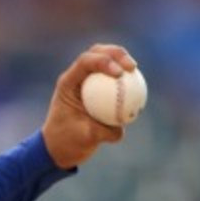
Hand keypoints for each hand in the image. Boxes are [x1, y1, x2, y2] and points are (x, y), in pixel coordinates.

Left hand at [41, 44, 136, 169]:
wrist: (61, 147)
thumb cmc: (68, 142)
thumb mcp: (84, 139)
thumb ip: (101, 133)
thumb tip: (120, 129)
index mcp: (68, 83)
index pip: (85, 62)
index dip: (103, 61)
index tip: (119, 73)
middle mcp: (77, 78)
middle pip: (97, 53)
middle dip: (116, 54)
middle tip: (131, 67)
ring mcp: (88, 82)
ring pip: (107, 60)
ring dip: (122, 60)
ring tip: (134, 69)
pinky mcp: (99, 89)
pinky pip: (115, 79)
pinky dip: (127, 79)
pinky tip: (139, 86)